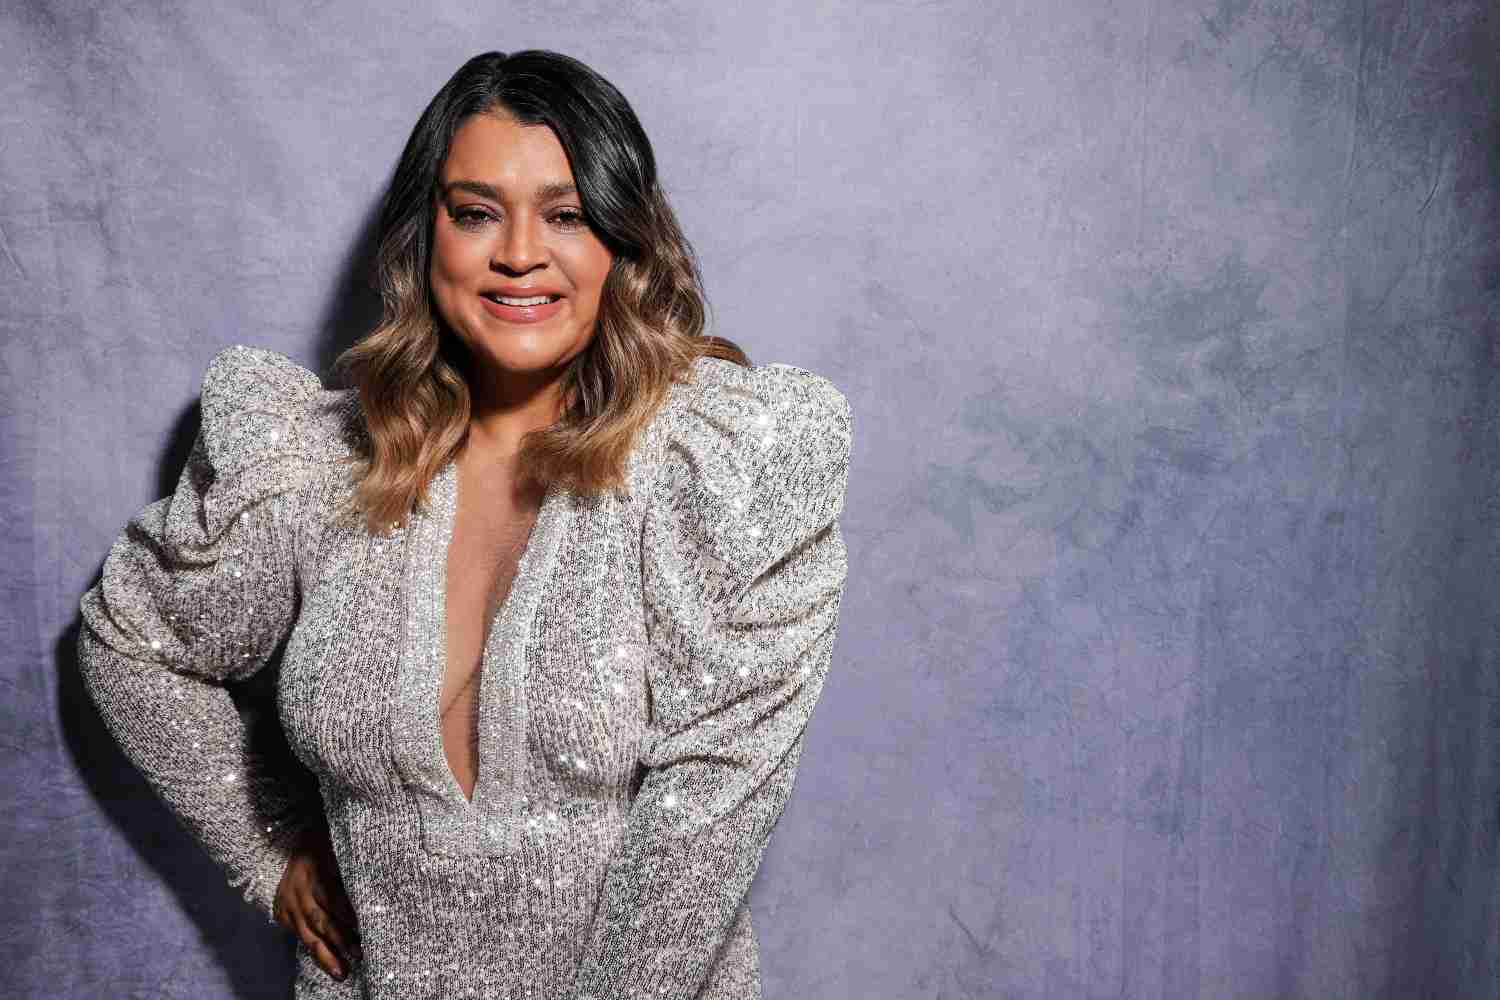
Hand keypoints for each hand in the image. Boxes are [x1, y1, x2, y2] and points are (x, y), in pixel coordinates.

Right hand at [272, 821, 361, 981]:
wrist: (277, 848)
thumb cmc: (320, 844)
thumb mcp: (334, 842)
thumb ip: (352, 859)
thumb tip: (382, 876)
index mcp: (313, 867)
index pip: (332, 895)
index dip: (347, 912)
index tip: (364, 927)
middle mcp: (298, 888)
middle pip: (321, 919)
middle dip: (341, 939)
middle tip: (360, 953)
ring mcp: (288, 904)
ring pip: (308, 935)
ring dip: (327, 955)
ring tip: (344, 973)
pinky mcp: (282, 915)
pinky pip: (300, 938)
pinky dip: (316, 952)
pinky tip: (331, 965)